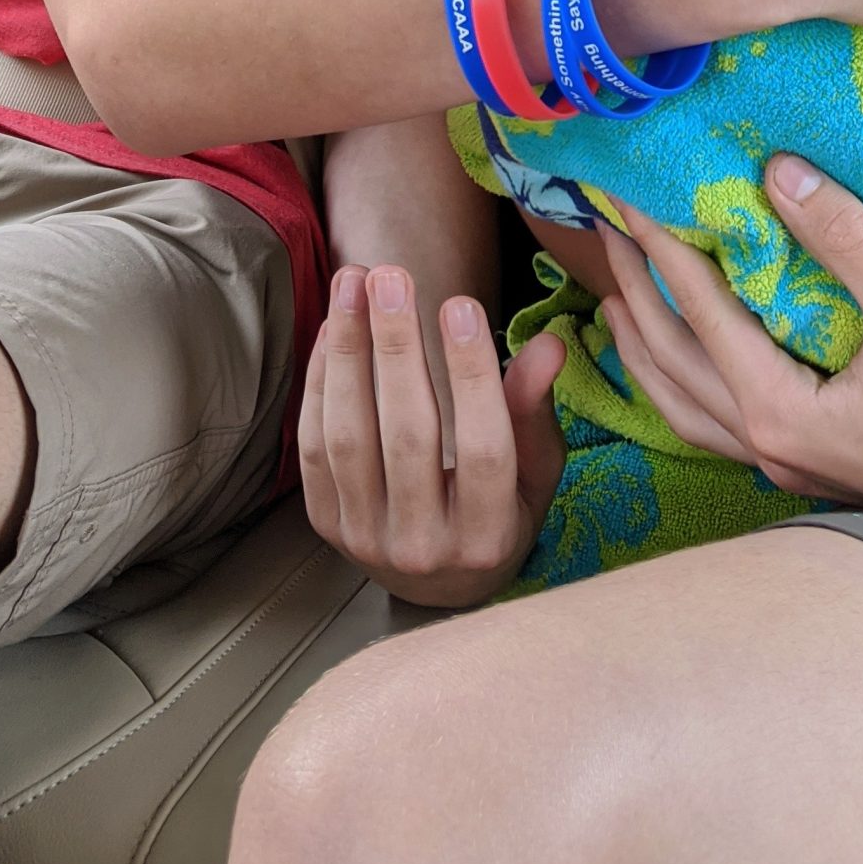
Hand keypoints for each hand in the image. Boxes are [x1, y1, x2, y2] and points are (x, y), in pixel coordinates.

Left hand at [299, 265, 564, 608]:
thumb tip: (549, 344)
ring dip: (347, 351)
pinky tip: (334, 328)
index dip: (472, 375)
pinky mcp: (327, 525)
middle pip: (408, 437)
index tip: (461, 303)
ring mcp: (367, 538)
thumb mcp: (535, 473)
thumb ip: (535, 411)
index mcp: (488, 534)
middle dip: (397, 347)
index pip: (484, 450)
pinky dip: (320, 381)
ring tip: (354, 283)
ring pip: (349, 437)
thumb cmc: (500, 514)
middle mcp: (424, 544)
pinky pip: (313, 446)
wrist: (438, 588)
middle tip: (392, 275)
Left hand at [597, 165, 862, 572]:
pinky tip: (688, 350)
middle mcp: (769, 449)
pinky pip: (713, 420)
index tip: (627, 193)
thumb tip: (777, 174)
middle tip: (602, 225)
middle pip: (669, 362)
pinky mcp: (810, 467)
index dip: (661, 248)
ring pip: (682, 403)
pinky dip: (682, 378)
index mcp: (782, 414)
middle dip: (633, 291)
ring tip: (622, 287)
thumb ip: (847, 240)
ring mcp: (787, 467)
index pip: (700, 314)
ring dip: (646, 341)